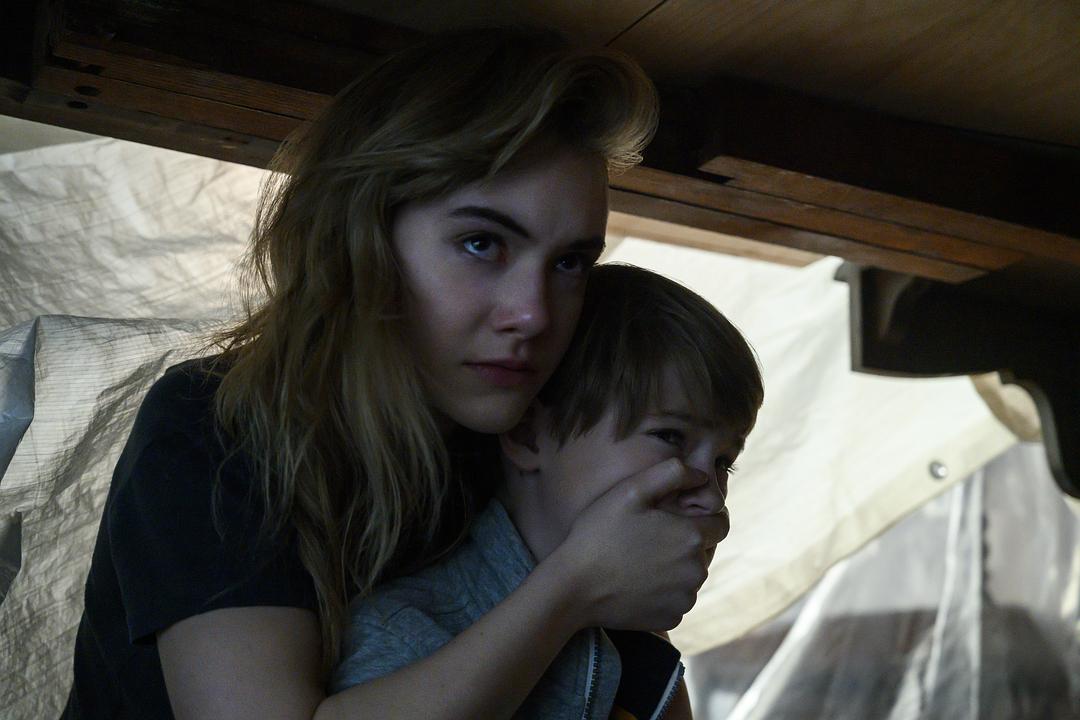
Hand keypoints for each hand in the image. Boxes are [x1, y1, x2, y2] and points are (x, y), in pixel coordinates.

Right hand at [550, 458, 728, 631]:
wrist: (573, 588)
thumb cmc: (599, 533)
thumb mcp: (630, 490)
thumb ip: (672, 473)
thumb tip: (701, 474)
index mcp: (692, 536)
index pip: (721, 523)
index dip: (705, 515)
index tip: (681, 515)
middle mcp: (697, 570)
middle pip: (705, 550)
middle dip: (686, 541)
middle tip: (651, 537)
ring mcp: (685, 598)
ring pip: (691, 575)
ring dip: (675, 566)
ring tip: (641, 560)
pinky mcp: (672, 617)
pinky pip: (676, 598)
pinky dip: (664, 591)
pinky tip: (638, 582)